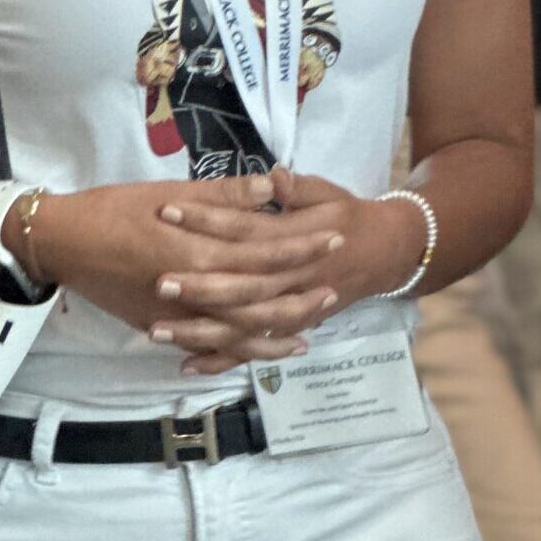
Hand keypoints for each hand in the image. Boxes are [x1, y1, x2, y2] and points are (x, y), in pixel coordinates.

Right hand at [31, 172, 340, 354]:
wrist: (65, 242)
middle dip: (299, 294)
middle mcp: (191, 288)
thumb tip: (272, 187)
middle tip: (334, 288)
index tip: (334, 236)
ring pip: (236, 332)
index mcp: (198, 247)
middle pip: (258, 299)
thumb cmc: (117, 207)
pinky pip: (207, 346)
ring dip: (274, 333)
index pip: (263, 250)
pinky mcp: (161, 327)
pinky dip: (235, 352)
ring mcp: (175, 314)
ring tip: (309, 331)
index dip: (301, 246)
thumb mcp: (172, 190)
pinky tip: (257, 351)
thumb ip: (224, 194)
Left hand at [147, 174, 426, 375]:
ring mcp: (293, 309)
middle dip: (199, 286)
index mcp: (297, 239)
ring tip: (156, 328)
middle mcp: (294, 279)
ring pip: (244, 325)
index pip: (246, 229)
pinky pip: (254, 349)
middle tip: (159, 282)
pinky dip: (222, 359)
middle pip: (242, 285)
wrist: (385, 252)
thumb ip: (297, 188)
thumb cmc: (349, 215)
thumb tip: (272, 176)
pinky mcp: (290, 328)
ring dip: (200, 329)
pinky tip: (186, 364)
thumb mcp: (327, 192)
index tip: (168, 211)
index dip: (208, 220)